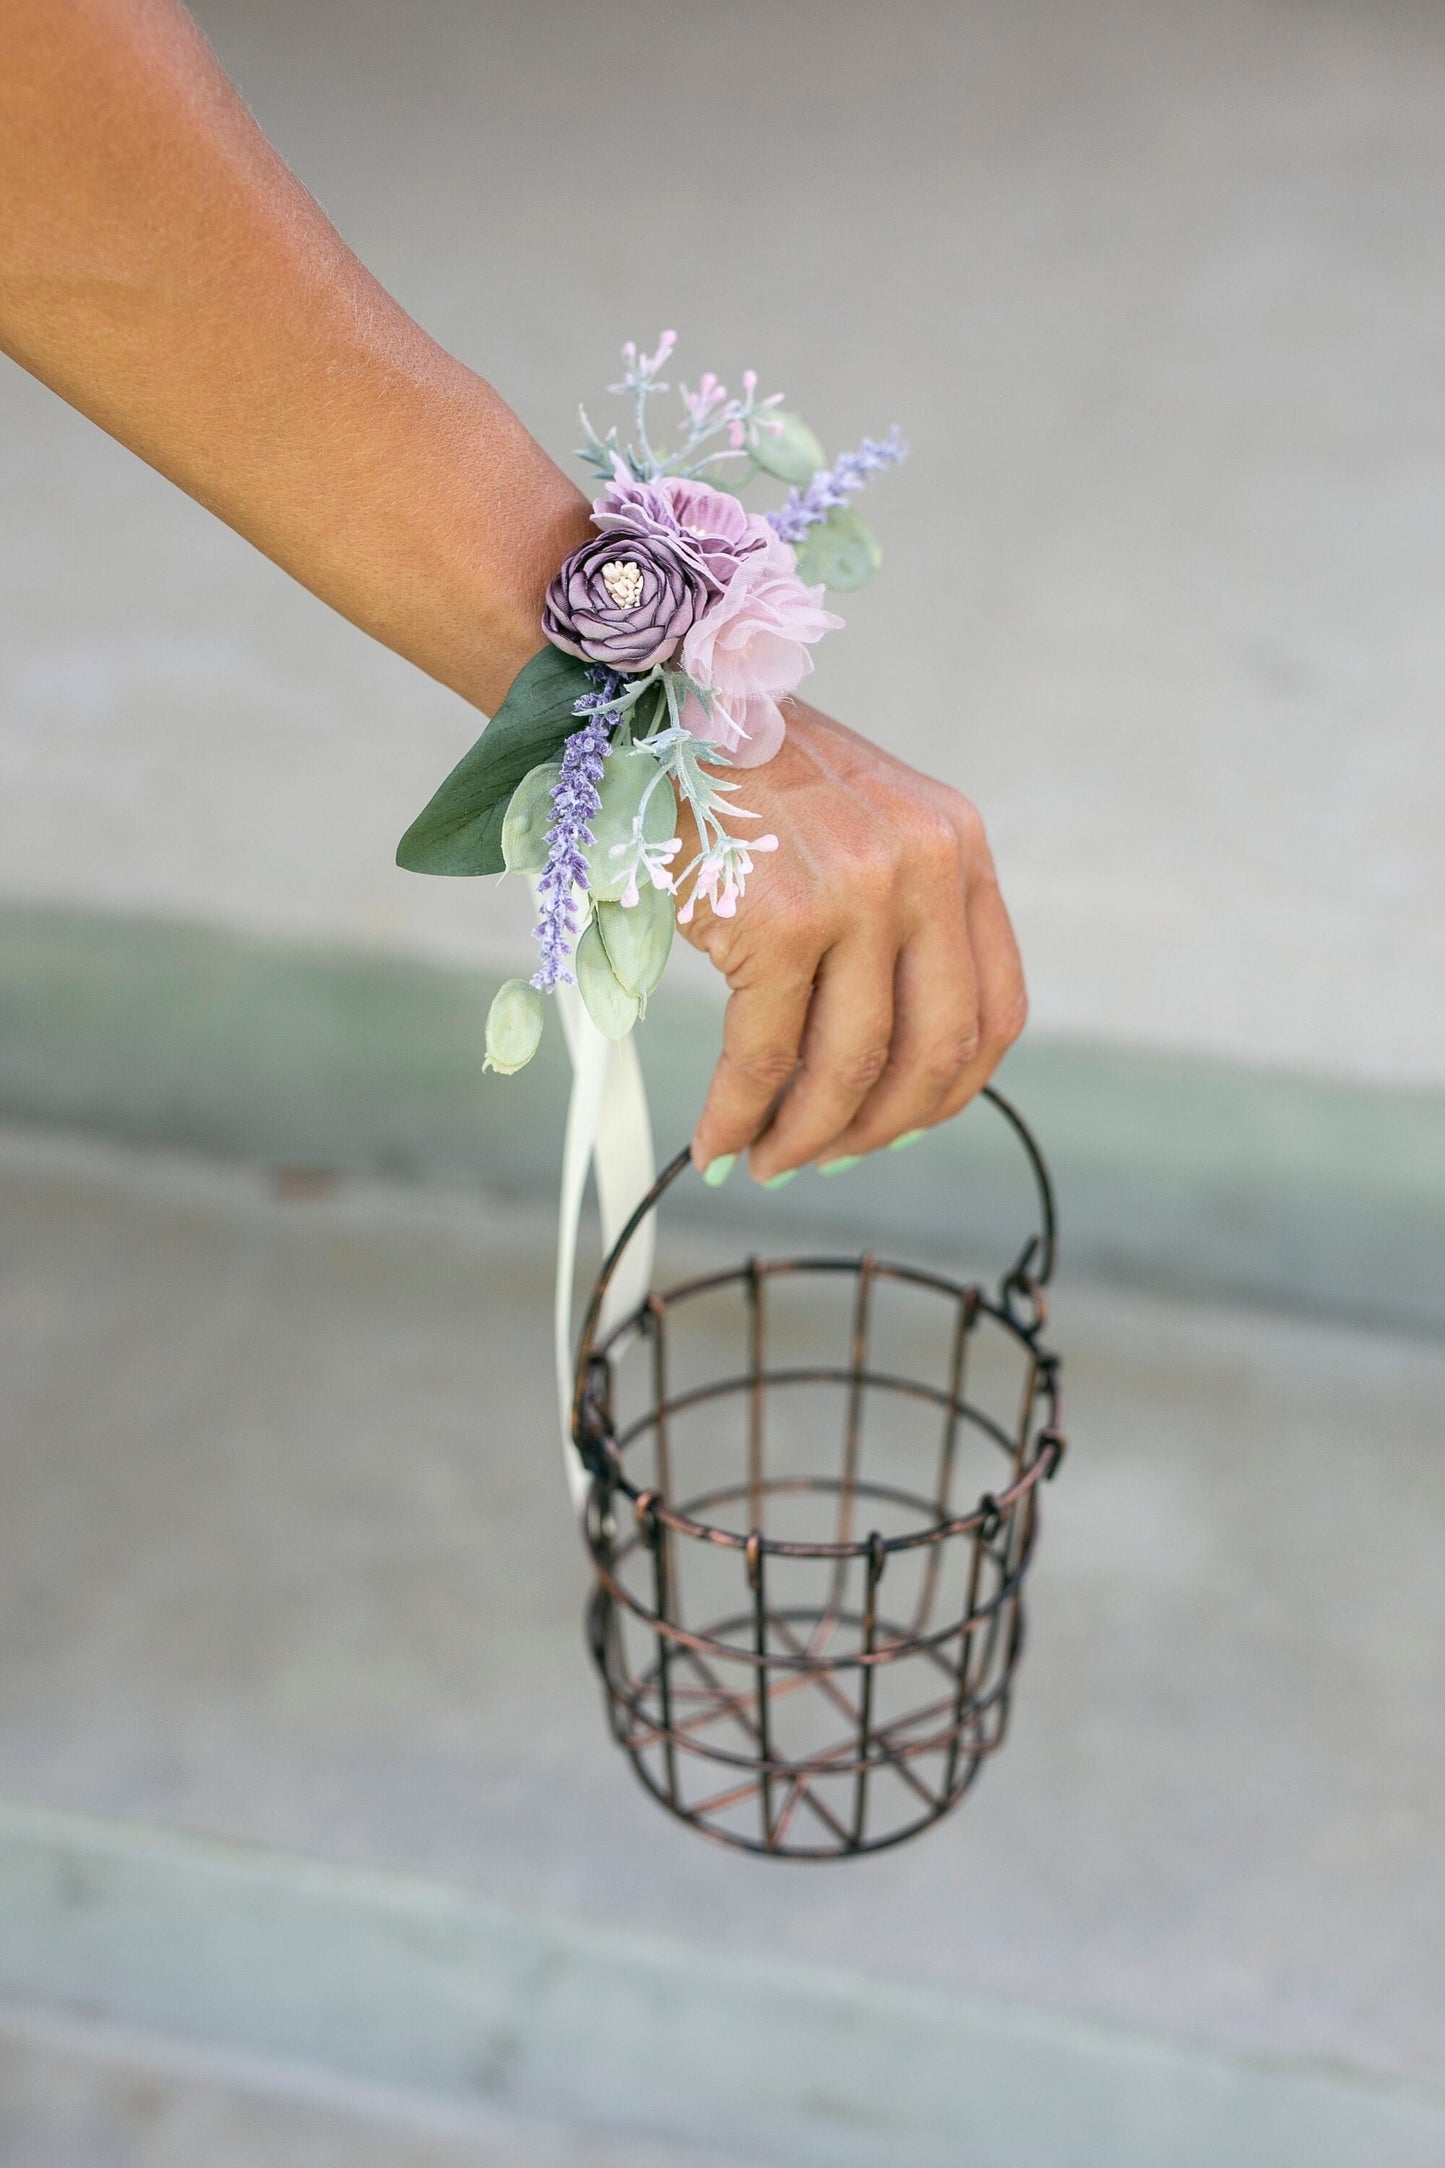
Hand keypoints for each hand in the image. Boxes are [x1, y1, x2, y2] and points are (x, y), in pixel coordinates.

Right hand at [681, 702, 1027, 1182]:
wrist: (656, 709)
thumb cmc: (745, 779)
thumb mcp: (857, 827)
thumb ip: (894, 919)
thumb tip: (883, 1068)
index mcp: (957, 848)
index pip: (996, 1009)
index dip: (951, 1091)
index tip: (900, 1125)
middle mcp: (923, 870)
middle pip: (936, 1051)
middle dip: (882, 1129)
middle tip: (826, 1157)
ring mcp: (855, 896)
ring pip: (851, 1067)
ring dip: (807, 1137)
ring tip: (768, 1158)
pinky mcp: (778, 923)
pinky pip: (765, 1057)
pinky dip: (738, 1115)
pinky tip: (717, 1137)